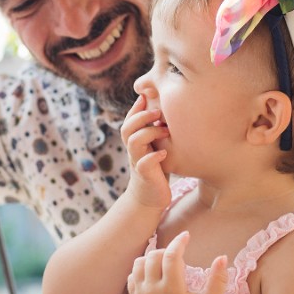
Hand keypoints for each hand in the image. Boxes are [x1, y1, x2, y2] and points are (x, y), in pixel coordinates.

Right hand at [118, 94, 171, 213]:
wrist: (149, 197)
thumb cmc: (156, 168)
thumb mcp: (155, 146)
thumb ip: (155, 129)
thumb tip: (166, 107)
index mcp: (135, 141)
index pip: (130, 120)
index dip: (136, 108)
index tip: (147, 96)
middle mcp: (133, 150)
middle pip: (127, 128)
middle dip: (141, 117)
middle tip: (159, 112)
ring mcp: (138, 162)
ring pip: (133, 142)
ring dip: (148, 133)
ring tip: (166, 131)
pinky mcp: (145, 175)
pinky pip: (144, 164)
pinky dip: (153, 157)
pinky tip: (165, 153)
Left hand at [128, 231, 227, 293]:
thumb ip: (218, 280)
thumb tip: (223, 257)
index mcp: (171, 291)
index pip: (172, 256)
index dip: (179, 242)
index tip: (186, 235)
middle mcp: (152, 292)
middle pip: (153, 256)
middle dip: (167, 251)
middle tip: (179, 256)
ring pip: (139, 263)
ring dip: (152, 259)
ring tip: (167, 265)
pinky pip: (132, 276)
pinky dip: (142, 271)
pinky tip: (156, 275)